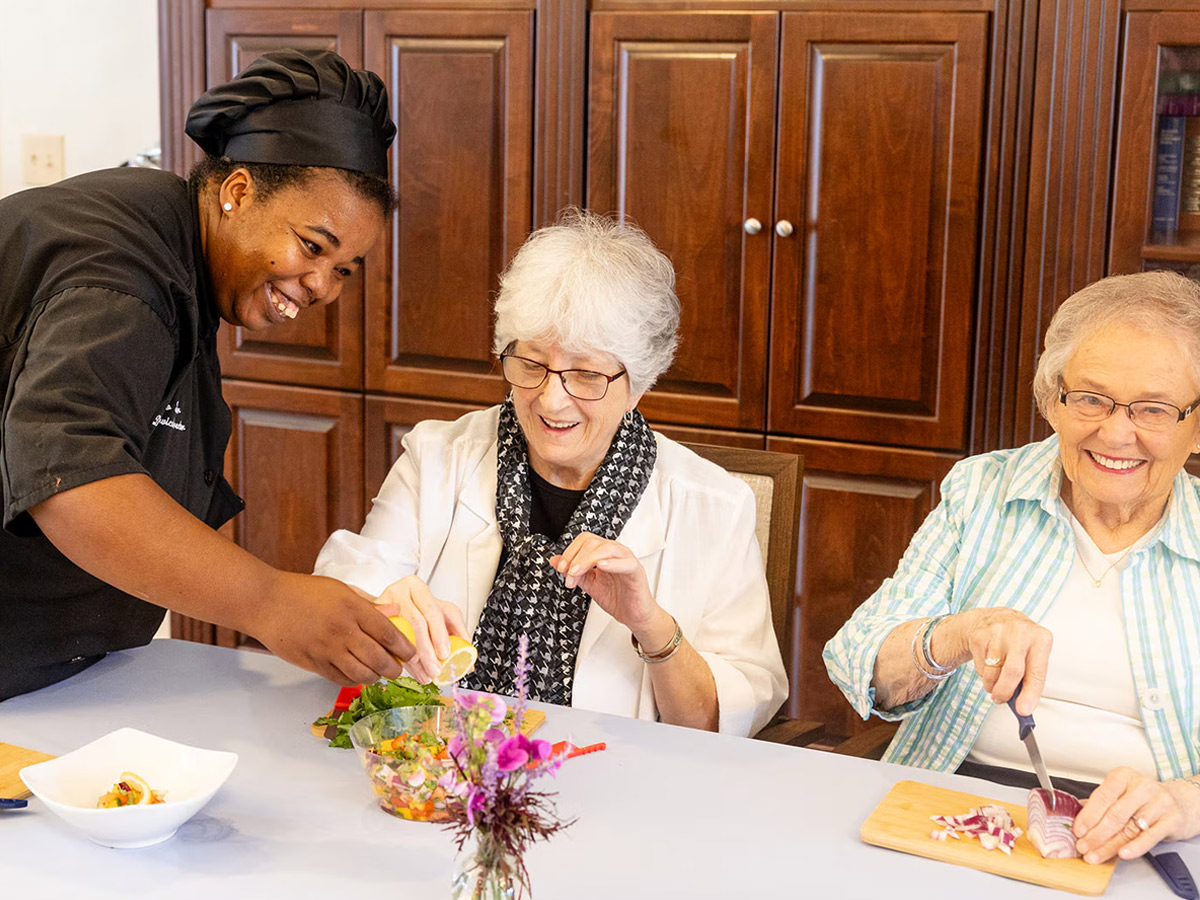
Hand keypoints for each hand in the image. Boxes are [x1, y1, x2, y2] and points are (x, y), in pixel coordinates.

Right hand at [250, 572, 413, 684]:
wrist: (266, 602)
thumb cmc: (303, 592)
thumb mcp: (341, 589)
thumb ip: (369, 604)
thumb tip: (395, 612)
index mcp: (353, 609)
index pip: (389, 633)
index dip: (405, 647)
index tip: (411, 653)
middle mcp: (343, 631)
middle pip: (379, 658)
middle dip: (394, 668)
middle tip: (398, 669)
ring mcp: (327, 650)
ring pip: (361, 674)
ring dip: (375, 677)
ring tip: (379, 673)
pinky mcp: (313, 663)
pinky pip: (340, 679)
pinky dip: (353, 680)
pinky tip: (357, 675)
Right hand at [374, 576, 467, 683]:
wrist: (390, 607)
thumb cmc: (418, 610)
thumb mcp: (442, 614)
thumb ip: (457, 633)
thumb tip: (468, 663)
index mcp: (418, 587)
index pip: (431, 609)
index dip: (439, 633)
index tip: (445, 653)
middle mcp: (399, 592)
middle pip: (415, 622)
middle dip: (427, 651)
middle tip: (435, 670)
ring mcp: (382, 606)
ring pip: (399, 635)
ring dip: (414, 661)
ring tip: (425, 675)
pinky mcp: (372, 621)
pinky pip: (386, 643)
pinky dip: (400, 660)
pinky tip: (409, 671)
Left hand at [550, 532, 659, 633]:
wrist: (633, 615)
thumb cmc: (617, 598)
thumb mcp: (589, 584)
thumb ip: (573, 572)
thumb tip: (555, 561)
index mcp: (604, 553)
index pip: (585, 540)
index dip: (570, 551)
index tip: (561, 567)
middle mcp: (615, 553)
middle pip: (592, 542)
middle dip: (575, 558)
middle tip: (568, 575)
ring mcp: (627, 560)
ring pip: (606, 548)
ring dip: (587, 560)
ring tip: (576, 574)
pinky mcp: (636, 572)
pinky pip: (626, 562)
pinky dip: (612, 563)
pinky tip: (601, 566)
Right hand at [945, 607, 1052, 713]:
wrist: (995, 620)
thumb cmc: (1019, 643)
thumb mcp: (1032, 655)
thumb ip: (1030, 678)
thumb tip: (1023, 705)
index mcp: (1041, 639)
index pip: (1036, 672)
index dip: (1030, 694)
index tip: (1024, 710)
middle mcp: (1020, 632)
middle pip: (1012, 671)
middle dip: (1005, 692)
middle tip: (1001, 700)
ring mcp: (998, 632)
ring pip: (993, 672)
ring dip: (992, 685)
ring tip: (996, 682)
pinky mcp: (980, 636)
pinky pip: (981, 667)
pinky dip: (984, 675)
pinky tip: (989, 666)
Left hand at [1073, 768, 1199, 862]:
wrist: (1181, 802)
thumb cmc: (1143, 798)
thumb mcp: (1121, 793)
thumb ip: (1100, 803)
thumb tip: (1076, 816)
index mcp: (1123, 776)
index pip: (1102, 797)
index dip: (1088, 816)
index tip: (1077, 830)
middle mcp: (1142, 787)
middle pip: (1115, 815)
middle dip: (1096, 834)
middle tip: (1083, 846)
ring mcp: (1159, 803)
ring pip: (1129, 828)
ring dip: (1109, 845)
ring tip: (1095, 855)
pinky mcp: (1172, 820)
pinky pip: (1150, 837)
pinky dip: (1135, 847)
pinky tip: (1122, 853)